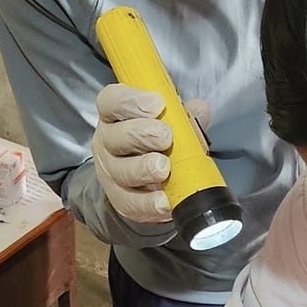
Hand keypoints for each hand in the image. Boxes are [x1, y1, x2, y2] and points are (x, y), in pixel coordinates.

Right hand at [89, 83, 210, 224]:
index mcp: (116, 114)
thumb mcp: (173, 120)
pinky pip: (128, 203)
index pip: (111, 101)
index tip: (157, 104)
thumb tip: (199, 110)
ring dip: (142, 170)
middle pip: (115, 137)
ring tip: (164, 169)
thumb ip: (184, 114)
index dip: (131, 101)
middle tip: (164, 137)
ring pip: (120, 171)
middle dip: (140, 135)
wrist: (151, 179)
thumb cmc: (159, 139)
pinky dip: (147, 204)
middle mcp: (107, 141)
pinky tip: (164, 200)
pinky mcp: (119, 199)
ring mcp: (110, 171)